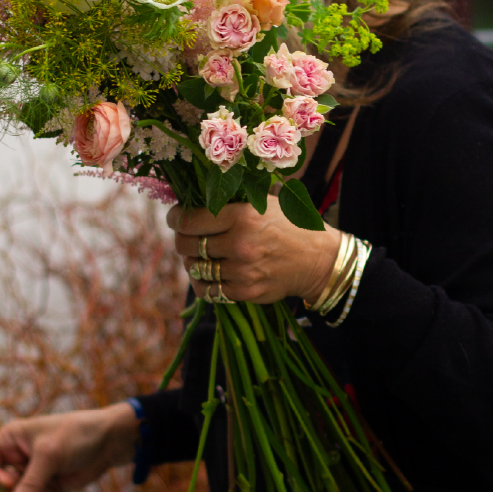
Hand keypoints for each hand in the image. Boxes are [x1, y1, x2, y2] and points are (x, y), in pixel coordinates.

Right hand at [0, 403, 138, 491]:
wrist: (110, 440)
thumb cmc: (79, 434)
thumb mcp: (50, 455)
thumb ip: (29, 483)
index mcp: (10, 438)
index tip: (10, 480)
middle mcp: (17, 456)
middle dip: (17, 490)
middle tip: (40, 485)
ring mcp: (31, 473)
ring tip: (53, 486)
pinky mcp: (45, 486)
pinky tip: (58, 490)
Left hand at [167, 196, 339, 304]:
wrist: (317, 258)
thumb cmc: (288, 225)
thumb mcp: (263, 203)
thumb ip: (230, 202)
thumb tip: (192, 199)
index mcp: (242, 216)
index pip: (189, 220)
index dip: (175, 219)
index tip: (176, 218)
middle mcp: (240, 243)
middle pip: (187, 245)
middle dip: (181, 240)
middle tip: (185, 237)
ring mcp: (242, 270)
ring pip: (195, 269)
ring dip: (192, 262)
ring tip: (199, 255)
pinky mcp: (245, 291)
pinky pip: (209, 290)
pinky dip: (203, 283)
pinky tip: (209, 274)